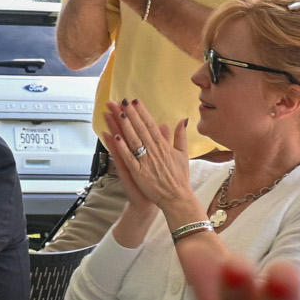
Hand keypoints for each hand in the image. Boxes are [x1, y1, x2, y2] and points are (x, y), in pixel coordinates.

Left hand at [103, 99, 203, 224]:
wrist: (176, 198)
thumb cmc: (179, 177)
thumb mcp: (183, 154)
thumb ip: (181, 136)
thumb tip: (182, 120)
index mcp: (164, 146)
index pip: (151, 125)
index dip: (142, 112)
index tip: (135, 101)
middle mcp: (154, 151)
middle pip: (140, 129)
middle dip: (131, 114)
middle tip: (122, 101)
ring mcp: (146, 162)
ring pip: (133, 140)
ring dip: (125, 126)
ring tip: (118, 113)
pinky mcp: (139, 173)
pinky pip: (129, 158)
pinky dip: (122, 148)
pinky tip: (115, 137)